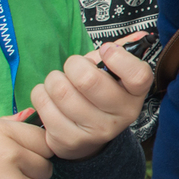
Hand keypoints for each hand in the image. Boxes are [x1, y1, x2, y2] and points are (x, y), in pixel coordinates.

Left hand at [29, 41, 150, 159]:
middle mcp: (121, 115)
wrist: (88, 138)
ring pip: (61, 90)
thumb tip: (134, 38)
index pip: (138, 76)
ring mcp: (96, 131)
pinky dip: (40, 93)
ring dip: (54, 79)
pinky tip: (49, 98)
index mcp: (135, 95)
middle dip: (73, 65)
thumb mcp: (114, 76)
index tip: (105, 51)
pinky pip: (44, 103)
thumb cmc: (99, 95)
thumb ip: (120, 54)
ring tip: (59, 84)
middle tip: (73, 68)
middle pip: (88, 80)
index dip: (118, 58)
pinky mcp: (70, 140)